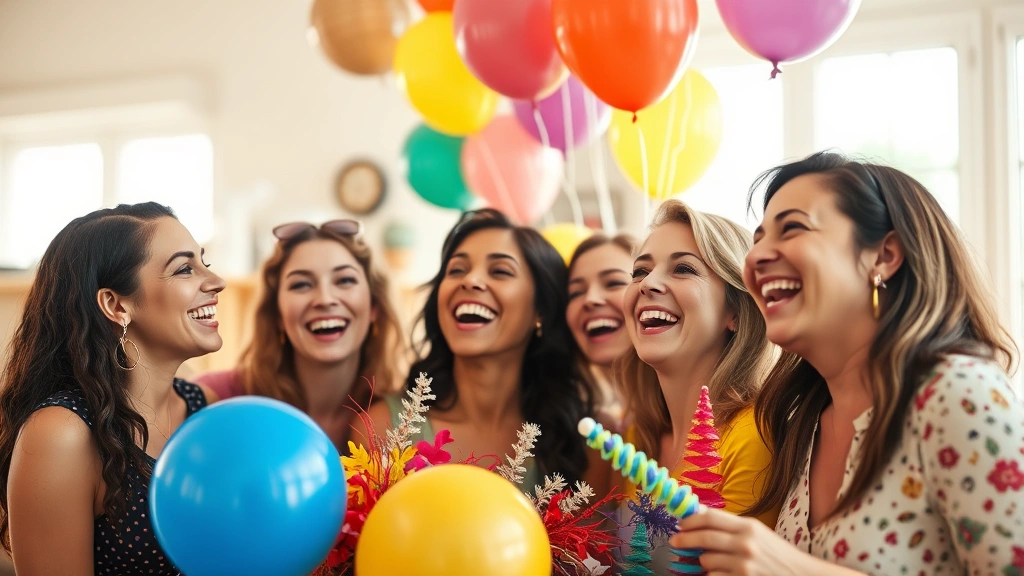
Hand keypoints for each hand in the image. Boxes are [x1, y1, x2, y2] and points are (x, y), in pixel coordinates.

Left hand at [669, 507, 804, 575]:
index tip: (680, 524)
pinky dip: (713, 575)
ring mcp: (743, 564)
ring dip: (704, 561)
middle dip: (684, 539)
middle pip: (703, 538)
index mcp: (748, 526)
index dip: (691, 520)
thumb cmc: (776, 554)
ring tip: (714, 560)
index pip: (710, 517)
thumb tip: (699, 517)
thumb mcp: (757, 533)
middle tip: (675, 541)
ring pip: (707, 560)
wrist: (801, 575)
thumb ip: (731, 526)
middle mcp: (745, 543)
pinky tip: (722, 572)